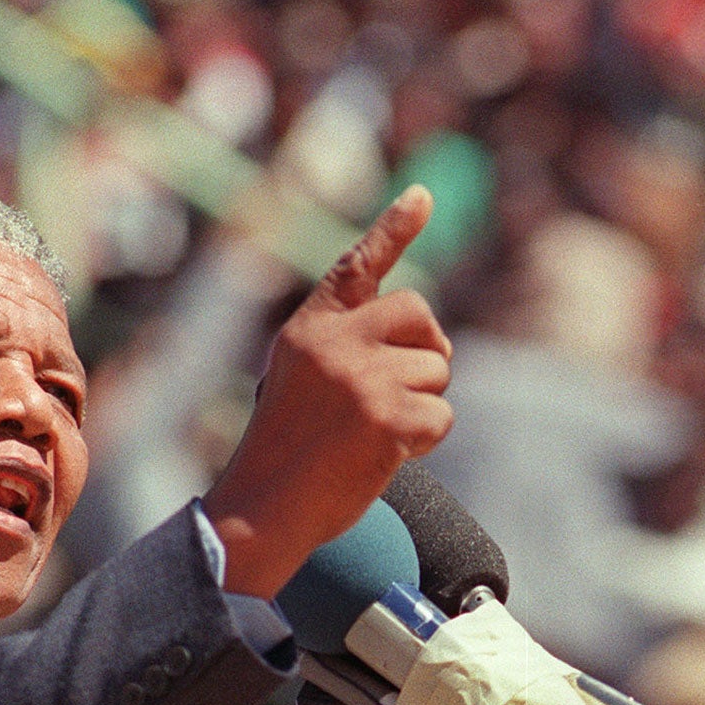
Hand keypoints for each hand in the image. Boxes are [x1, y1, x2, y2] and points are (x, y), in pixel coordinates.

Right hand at [202, 186, 452, 597]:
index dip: (393, 228)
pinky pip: (440, 415)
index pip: (356, 266)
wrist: (263, 508)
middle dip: (428, 351)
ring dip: (422, 406)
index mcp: (309, 328)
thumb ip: (348, 350)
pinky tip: (385, 456)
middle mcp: (334, 341)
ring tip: (375, 434)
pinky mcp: (386, 415)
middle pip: (419, 314)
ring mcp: (361, 376)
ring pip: (436, 371)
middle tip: (404, 390)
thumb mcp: (301, 381)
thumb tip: (433, 346)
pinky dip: (425, 441)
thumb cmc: (285, 454)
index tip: (424, 196)